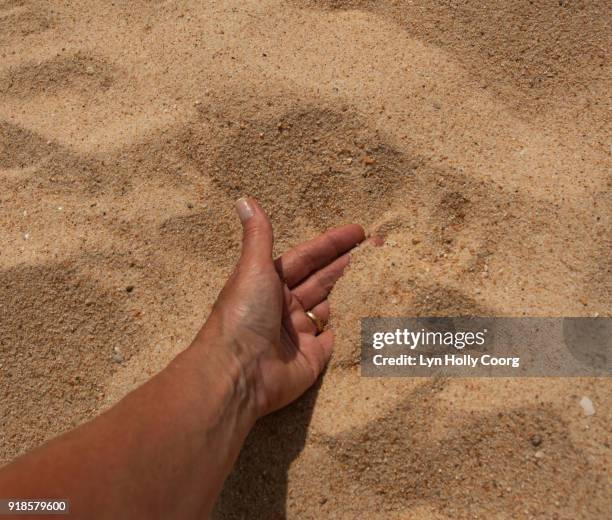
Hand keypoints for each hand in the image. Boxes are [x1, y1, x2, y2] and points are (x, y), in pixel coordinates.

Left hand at [200, 197, 364, 417]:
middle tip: (379, 250)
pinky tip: (370, 311)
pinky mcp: (313, 358)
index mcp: (271, 283)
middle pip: (323, 279)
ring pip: (332, 305)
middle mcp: (285, 306)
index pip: (308, 257)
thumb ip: (258, 235)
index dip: (332, 243)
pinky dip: (351, 326)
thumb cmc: (243, 314)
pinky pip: (337, 338)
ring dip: (352, 291)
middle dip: (349, 264)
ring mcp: (300, 333)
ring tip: (380, 275)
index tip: (359, 231)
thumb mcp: (253, 268)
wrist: (239, 372)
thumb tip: (244, 199)